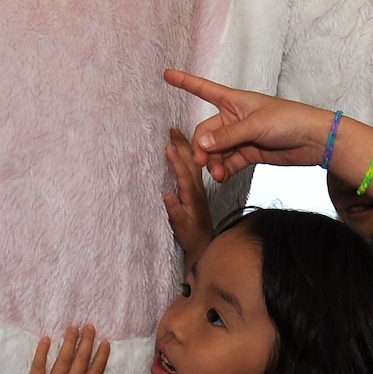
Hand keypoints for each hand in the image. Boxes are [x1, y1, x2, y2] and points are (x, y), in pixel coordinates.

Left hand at [18, 327, 109, 373]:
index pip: (94, 371)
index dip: (100, 355)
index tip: (105, 341)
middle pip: (79, 361)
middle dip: (86, 342)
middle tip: (89, 326)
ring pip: (62, 360)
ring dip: (68, 342)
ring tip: (73, 328)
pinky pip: (38, 367)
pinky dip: (42, 353)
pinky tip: (46, 339)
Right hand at [163, 129, 214, 262]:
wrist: (205, 244)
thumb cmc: (193, 238)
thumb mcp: (183, 228)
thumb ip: (176, 213)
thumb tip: (167, 196)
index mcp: (194, 195)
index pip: (185, 173)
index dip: (177, 160)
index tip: (168, 147)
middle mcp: (197, 188)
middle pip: (191, 161)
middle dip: (181, 144)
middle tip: (171, 129)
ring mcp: (198, 186)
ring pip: (193, 161)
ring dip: (185, 146)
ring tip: (176, 133)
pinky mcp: (198, 188)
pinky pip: (194, 167)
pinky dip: (188, 155)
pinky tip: (184, 149)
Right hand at [164, 70, 334, 181]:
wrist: (312, 140)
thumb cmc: (288, 120)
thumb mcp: (254, 125)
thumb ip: (226, 136)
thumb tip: (200, 144)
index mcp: (234, 101)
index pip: (204, 89)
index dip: (185, 82)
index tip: (166, 74)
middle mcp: (234, 117)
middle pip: (206, 132)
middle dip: (202, 148)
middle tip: (202, 164)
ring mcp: (240, 136)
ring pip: (216, 150)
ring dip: (213, 163)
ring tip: (217, 175)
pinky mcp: (249, 153)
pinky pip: (228, 162)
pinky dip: (223, 169)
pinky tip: (222, 176)